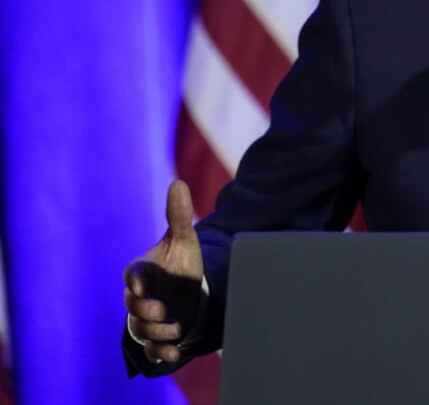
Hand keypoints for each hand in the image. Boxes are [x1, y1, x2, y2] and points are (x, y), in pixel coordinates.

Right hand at [123, 180, 204, 362]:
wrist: (187, 288)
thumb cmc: (179, 262)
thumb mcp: (183, 239)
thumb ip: (179, 215)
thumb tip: (177, 183)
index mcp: (142, 271)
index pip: (133, 275)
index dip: (135, 280)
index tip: (140, 285)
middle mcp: (139, 296)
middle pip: (133, 307)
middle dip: (144, 310)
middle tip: (161, 310)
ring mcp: (146, 318)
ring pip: (142, 330)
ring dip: (157, 332)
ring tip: (176, 328)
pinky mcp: (157, 335)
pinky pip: (152, 348)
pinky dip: (162, 352)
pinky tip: (175, 353)